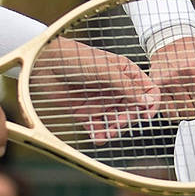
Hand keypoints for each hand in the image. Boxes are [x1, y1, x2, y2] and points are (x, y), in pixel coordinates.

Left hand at [29, 37, 160, 142]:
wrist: (44, 63)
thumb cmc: (75, 58)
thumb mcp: (106, 70)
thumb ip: (127, 87)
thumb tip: (148, 101)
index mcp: (124, 73)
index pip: (146, 89)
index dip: (150, 102)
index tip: (146, 115)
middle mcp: (114, 88)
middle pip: (132, 109)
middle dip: (128, 118)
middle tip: (120, 122)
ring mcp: (100, 100)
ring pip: (116, 120)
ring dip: (115, 129)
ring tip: (109, 133)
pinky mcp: (85, 111)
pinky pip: (97, 126)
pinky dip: (99, 133)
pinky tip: (98, 137)